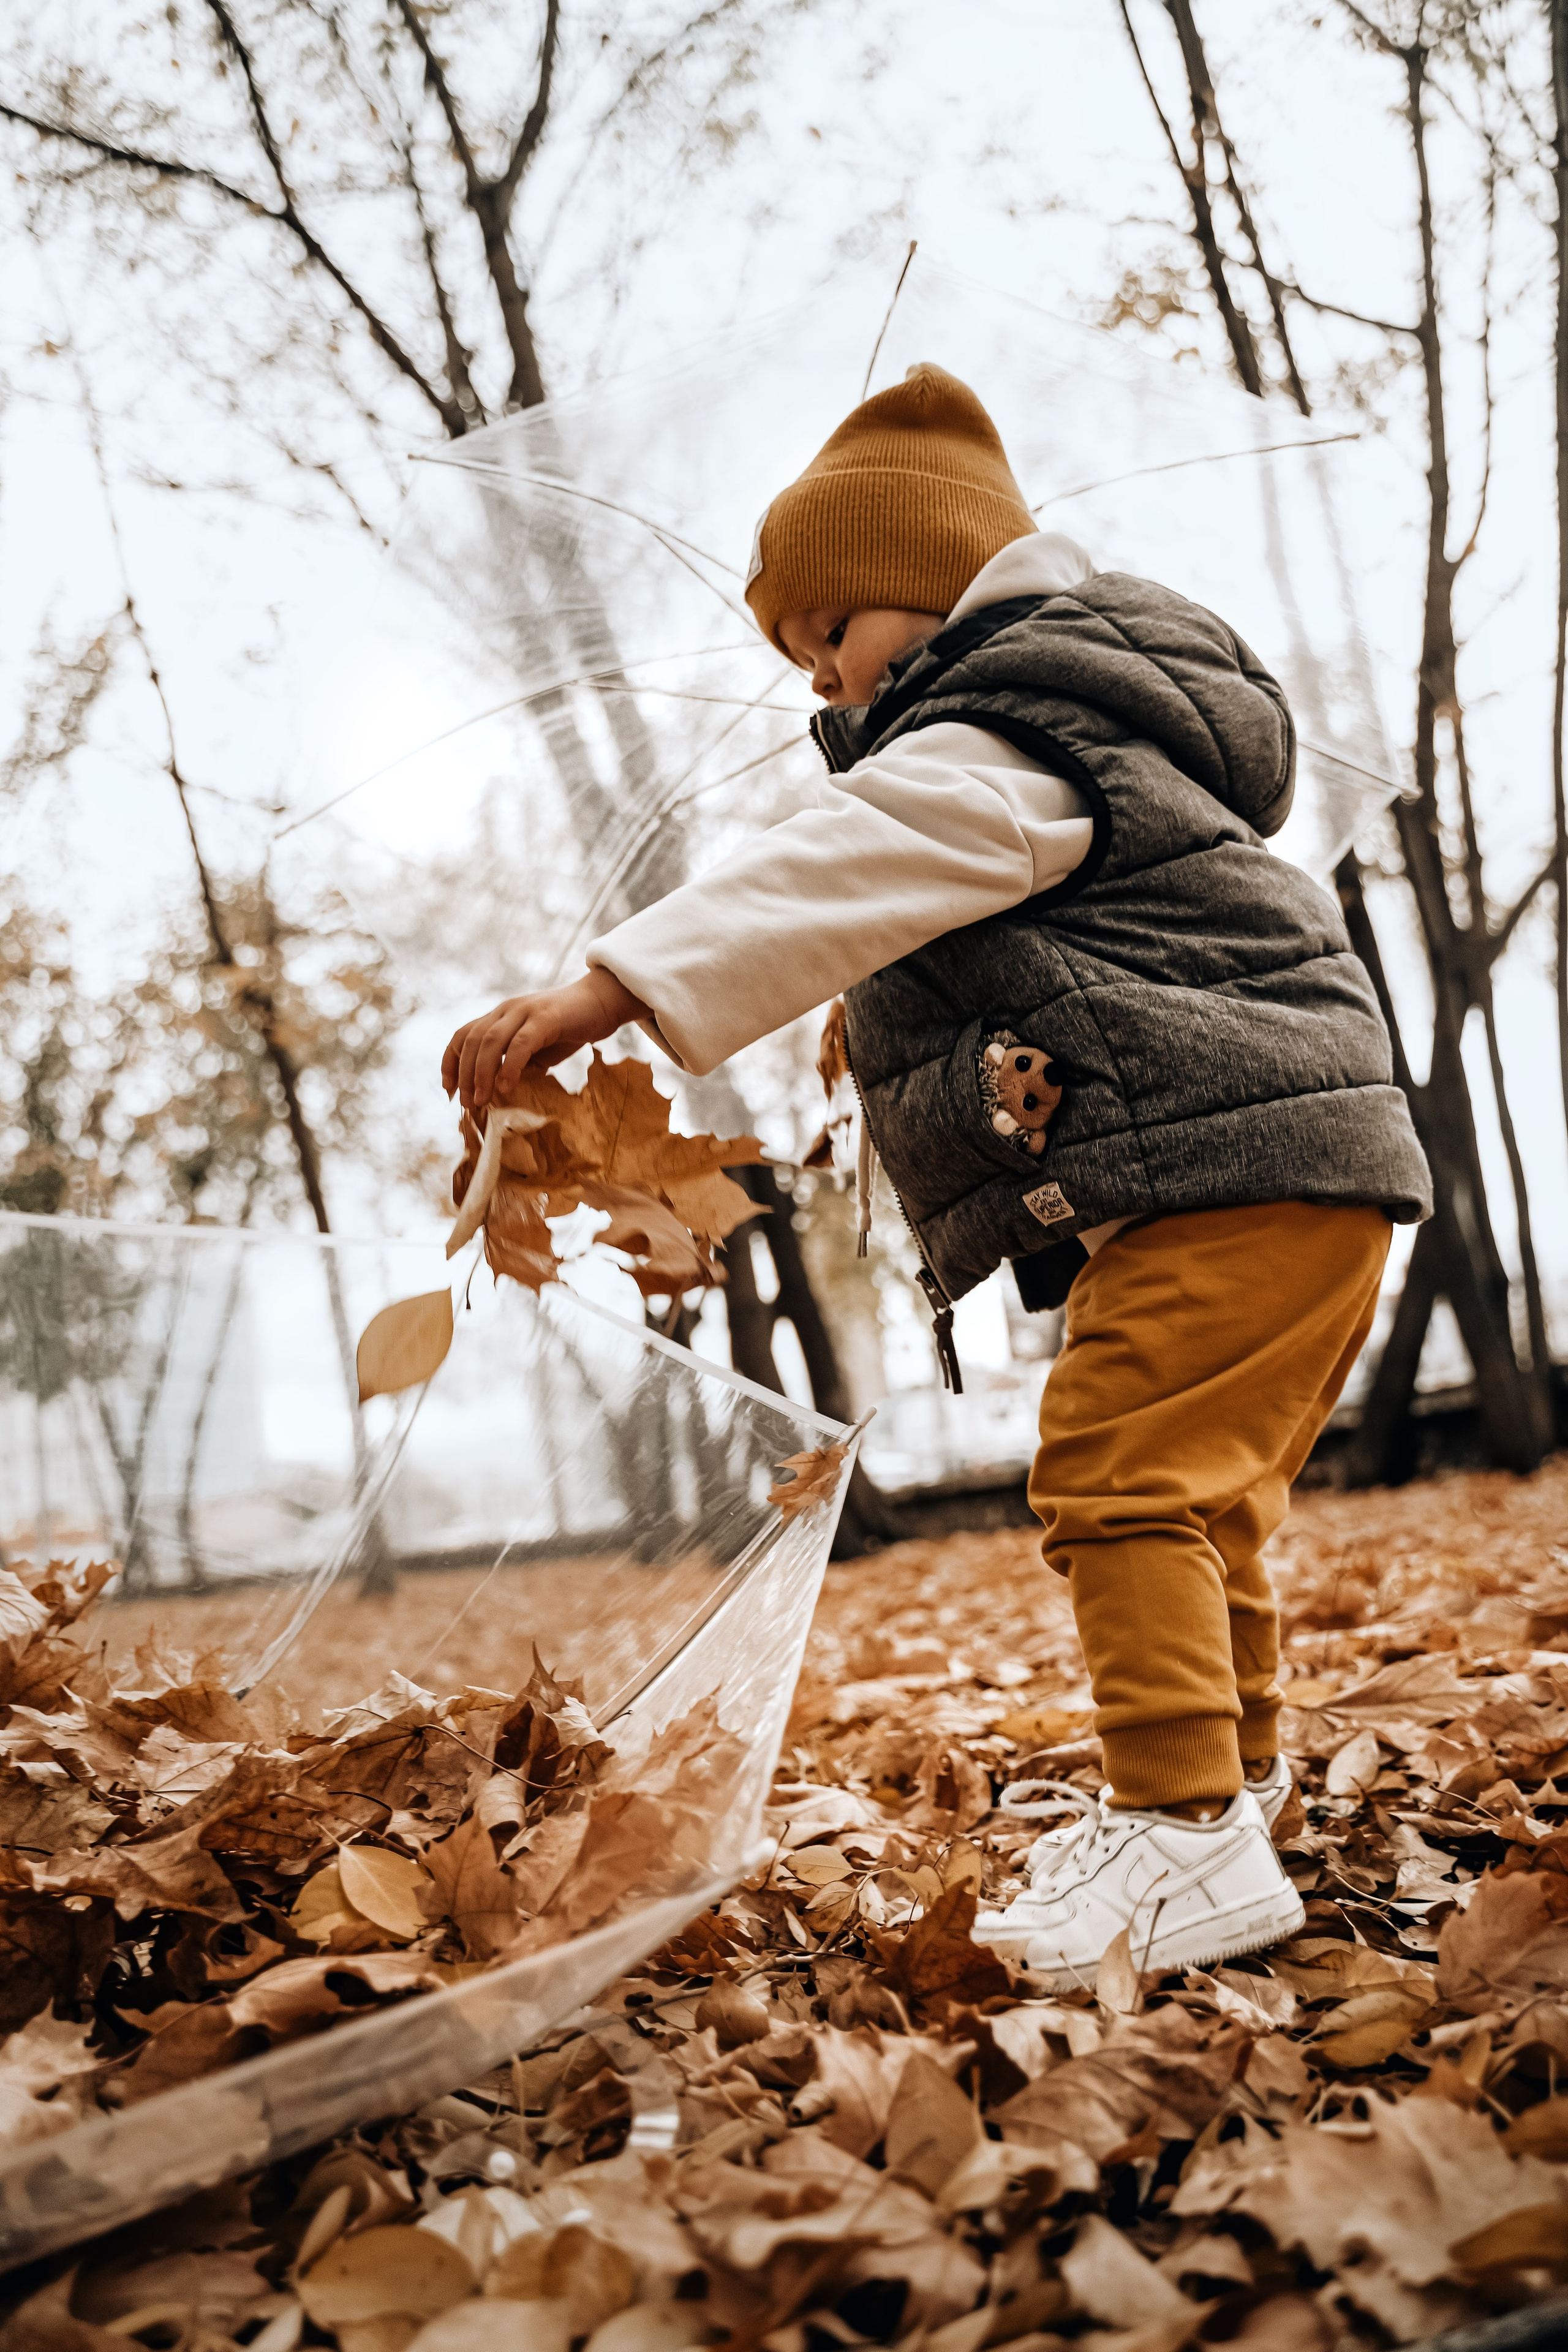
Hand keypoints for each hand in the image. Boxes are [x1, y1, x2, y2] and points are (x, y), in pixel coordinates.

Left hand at [442, 969, 649, 1108]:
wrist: (602, 1002)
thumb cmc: (568, 1028)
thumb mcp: (536, 1049)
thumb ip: (516, 1064)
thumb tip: (498, 1093)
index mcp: (500, 1016)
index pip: (463, 1036)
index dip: (450, 1062)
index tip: (449, 1090)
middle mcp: (506, 1010)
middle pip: (472, 1041)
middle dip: (464, 1075)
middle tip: (466, 1103)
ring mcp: (525, 1011)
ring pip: (491, 1042)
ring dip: (482, 1074)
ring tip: (482, 1100)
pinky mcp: (546, 1017)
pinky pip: (520, 1043)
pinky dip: (510, 1066)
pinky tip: (507, 1086)